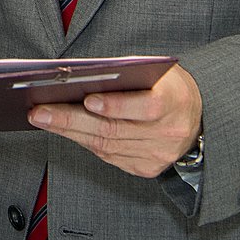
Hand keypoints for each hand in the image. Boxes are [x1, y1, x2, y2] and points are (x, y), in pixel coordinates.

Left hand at [27, 66, 202, 178]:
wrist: (198, 116)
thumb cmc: (166, 85)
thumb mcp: (154, 71)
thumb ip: (124, 75)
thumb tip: (77, 78)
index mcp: (175, 102)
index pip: (147, 108)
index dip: (117, 105)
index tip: (88, 100)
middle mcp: (169, 133)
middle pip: (115, 130)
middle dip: (72, 120)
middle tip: (40, 111)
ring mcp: (158, 155)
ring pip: (107, 146)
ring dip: (70, 132)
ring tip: (42, 118)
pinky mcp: (147, 168)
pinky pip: (110, 157)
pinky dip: (84, 141)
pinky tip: (64, 130)